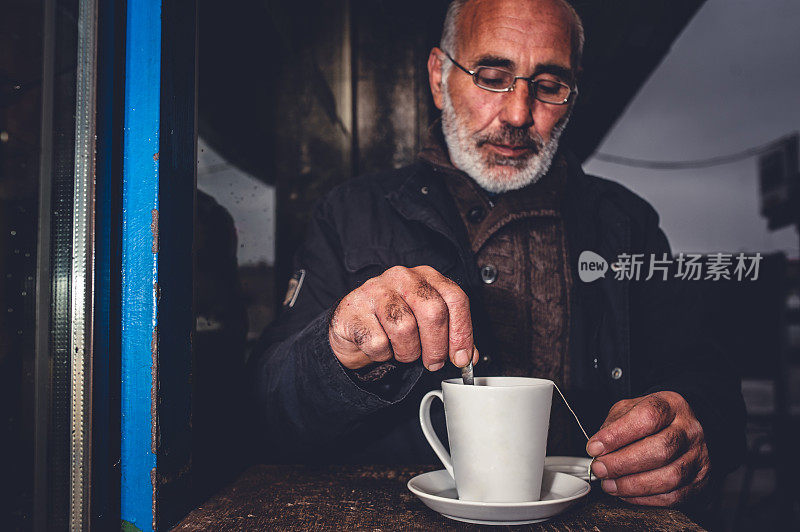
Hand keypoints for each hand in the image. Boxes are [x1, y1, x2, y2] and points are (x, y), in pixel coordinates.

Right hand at [329, 265, 477, 370]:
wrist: (350, 325)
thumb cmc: (391, 323)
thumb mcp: (425, 324)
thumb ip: (450, 336)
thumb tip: (468, 357)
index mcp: (426, 276)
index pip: (455, 298)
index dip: (462, 331)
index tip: (461, 357)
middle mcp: (402, 277)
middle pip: (433, 311)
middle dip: (437, 346)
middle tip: (434, 362)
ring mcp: (376, 290)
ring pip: (405, 328)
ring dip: (408, 352)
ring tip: (402, 352)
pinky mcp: (353, 310)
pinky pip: (378, 342)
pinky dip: (383, 355)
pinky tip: (381, 348)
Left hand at [586, 391, 709, 505]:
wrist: (682, 429)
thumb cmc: (651, 420)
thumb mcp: (630, 409)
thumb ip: (613, 425)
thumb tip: (598, 448)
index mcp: (671, 405)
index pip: (647, 417)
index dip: (618, 434)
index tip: (594, 447)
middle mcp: (689, 430)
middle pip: (660, 449)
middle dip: (623, 463)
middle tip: (599, 469)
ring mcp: (698, 456)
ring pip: (669, 477)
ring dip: (632, 485)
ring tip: (609, 484)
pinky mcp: (699, 480)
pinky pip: (673, 496)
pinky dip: (645, 499)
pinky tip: (626, 493)